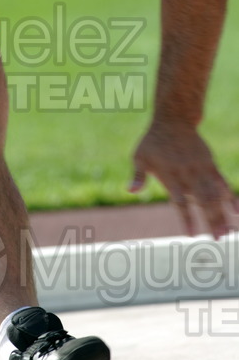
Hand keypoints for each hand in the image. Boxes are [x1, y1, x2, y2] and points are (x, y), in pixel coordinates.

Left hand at [129, 121, 237, 238]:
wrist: (174, 120)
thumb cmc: (152, 141)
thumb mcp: (140, 157)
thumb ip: (138, 176)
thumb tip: (130, 191)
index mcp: (170, 175)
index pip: (180, 202)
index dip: (187, 219)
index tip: (191, 236)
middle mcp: (188, 174)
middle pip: (202, 200)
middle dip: (211, 221)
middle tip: (218, 239)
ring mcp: (201, 169)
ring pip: (215, 194)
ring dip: (222, 214)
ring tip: (228, 232)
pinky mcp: (211, 164)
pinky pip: (223, 182)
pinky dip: (230, 197)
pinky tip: (237, 211)